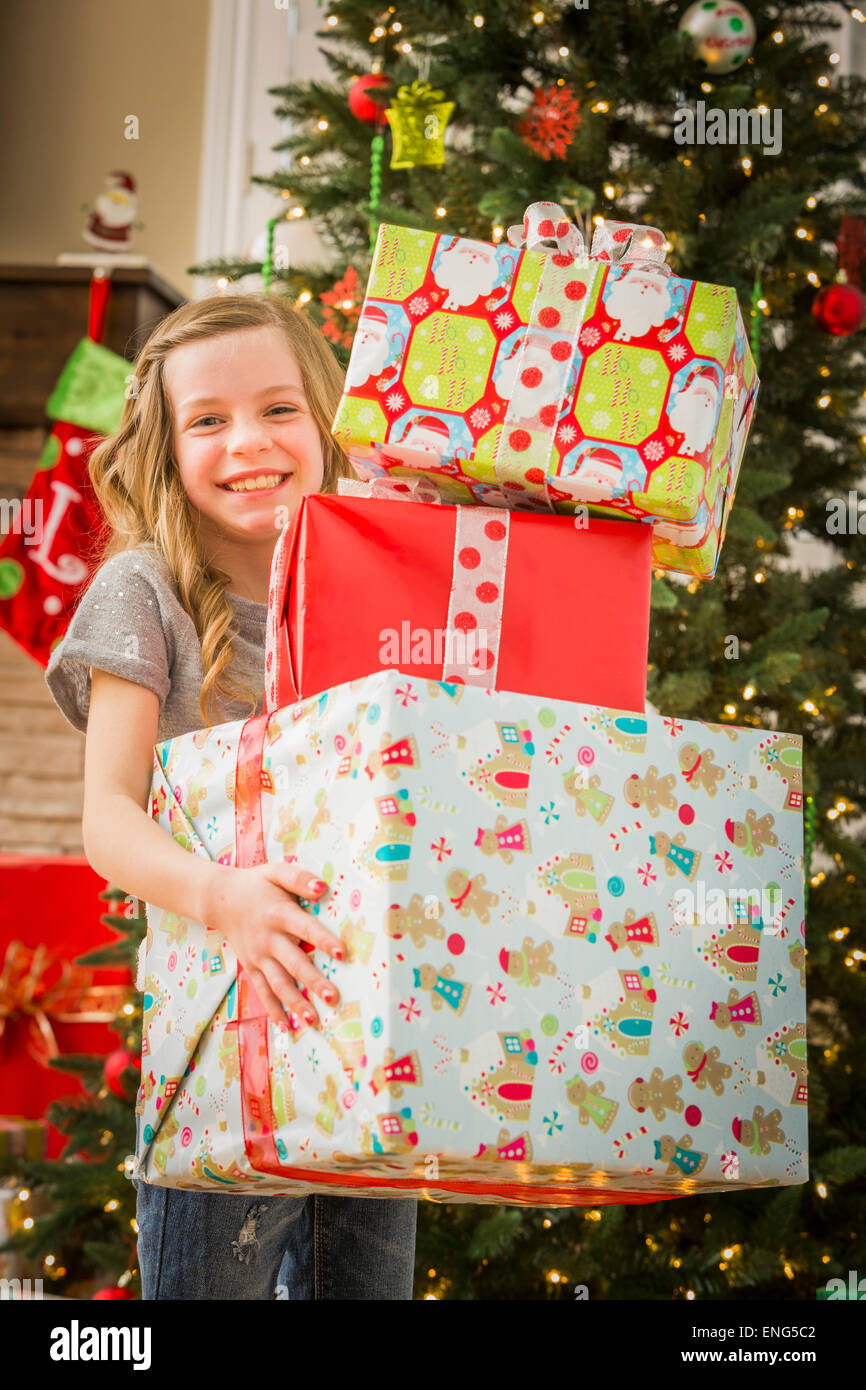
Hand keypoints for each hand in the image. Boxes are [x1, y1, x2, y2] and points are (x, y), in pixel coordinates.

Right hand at [201, 862, 343, 1029]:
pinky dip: (273, 1010)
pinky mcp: (251, 967)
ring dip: (296, 1002)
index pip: (305, 928)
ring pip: (278, 983)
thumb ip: (299, 878)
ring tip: (313, 1019)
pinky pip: (263, 991)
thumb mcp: (275, 872)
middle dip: (313, 981)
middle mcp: (268, 939)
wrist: (219, 899)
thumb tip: (323, 887)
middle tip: (333, 997)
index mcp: (279, 914)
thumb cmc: (256, 885)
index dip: (323, 940)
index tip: (342, 953)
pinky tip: (286, 1026)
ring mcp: (258, 956)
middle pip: (293, 963)